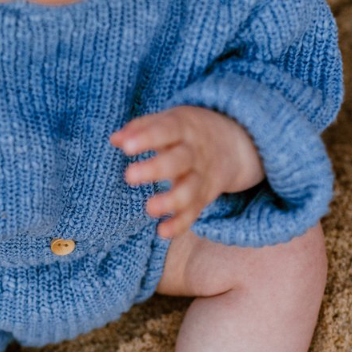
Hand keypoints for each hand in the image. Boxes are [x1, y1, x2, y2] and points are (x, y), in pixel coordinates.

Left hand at [109, 105, 263, 238]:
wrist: (236, 144)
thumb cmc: (189, 132)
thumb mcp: (170, 120)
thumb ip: (141, 128)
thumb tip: (115, 139)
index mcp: (184, 128)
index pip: (166, 130)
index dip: (147, 138)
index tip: (127, 147)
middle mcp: (195, 153)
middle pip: (178, 161)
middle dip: (155, 169)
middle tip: (129, 176)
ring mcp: (201, 177)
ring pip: (189, 191)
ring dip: (170, 201)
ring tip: (149, 208)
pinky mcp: (204, 198)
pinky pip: (193, 213)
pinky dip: (179, 225)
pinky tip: (162, 231)